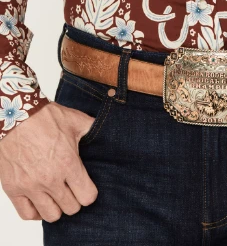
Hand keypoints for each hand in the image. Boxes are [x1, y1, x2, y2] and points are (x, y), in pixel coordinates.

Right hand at [0, 101, 97, 222]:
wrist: (15, 116)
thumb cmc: (45, 117)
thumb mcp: (76, 120)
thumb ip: (93, 130)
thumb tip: (109, 132)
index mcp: (68, 163)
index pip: (87, 197)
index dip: (90, 193)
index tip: (86, 186)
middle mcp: (50, 179)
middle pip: (71, 208)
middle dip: (75, 200)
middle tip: (72, 189)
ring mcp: (30, 186)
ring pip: (51, 215)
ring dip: (57, 207)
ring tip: (57, 195)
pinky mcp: (13, 189)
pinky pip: (27, 214)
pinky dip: (36, 211)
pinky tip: (41, 201)